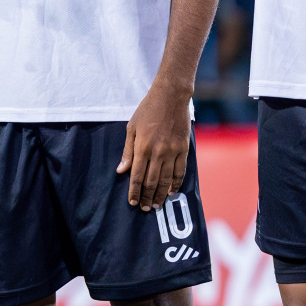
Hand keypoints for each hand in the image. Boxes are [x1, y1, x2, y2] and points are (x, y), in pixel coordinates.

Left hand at [117, 83, 190, 210]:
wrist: (171, 96)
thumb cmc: (148, 110)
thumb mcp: (131, 127)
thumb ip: (128, 151)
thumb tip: (121, 170)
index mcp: (142, 147)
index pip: (136, 176)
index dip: (134, 192)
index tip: (132, 202)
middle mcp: (157, 152)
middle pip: (151, 181)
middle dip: (146, 197)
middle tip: (144, 208)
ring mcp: (172, 152)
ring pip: (166, 180)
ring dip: (160, 195)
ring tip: (156, 205)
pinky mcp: (183, 149)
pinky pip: (180, 171)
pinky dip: (176, 183)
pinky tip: (171, 191)